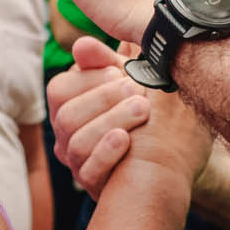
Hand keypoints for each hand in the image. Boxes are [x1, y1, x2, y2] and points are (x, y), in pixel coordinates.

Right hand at [50, 38, 162, 195]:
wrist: (170, 154)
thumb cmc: (142, 106)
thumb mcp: (127, 78)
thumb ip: (105, 60)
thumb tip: (82, 44)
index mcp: (69, 105)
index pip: (60, 90)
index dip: (88, 79)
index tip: (118, 70)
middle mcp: (66, 135)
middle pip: (67, 117)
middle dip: (103, 99)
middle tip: (137, 88)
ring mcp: (78, 162)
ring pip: (77, 144)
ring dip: (110, 122)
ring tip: (142, 108)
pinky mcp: (94, 185)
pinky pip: (89, 173)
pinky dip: (106, 154)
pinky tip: (127, 139)